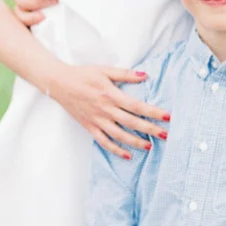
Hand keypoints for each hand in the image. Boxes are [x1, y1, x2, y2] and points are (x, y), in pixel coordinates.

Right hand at [10, 0, 57, 26]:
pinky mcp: (33, 9)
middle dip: (38, 3)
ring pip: (21, 13)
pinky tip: (43, 20)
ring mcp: (25, 0)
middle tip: (55, 0)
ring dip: (34, 14)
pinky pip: (25, 21)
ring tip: (48, 14)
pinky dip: (31, 23)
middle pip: (21, 2)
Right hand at [47, 63, 169, 158]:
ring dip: (135, 142)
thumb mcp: (105, 70)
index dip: (153, 112)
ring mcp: (96, 120)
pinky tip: (128, 155)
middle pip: (131, 122)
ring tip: (150, 146)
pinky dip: (115, 150)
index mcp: (110, 95)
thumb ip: (125, 74)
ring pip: (119, 135)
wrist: (58, 83)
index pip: (137, 106)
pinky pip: (103, 141)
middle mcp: (105, 110)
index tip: (167, 116)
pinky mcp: (89, 126)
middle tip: (166, 135)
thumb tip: (145, 75)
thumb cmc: (83, 74)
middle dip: (150, 129)